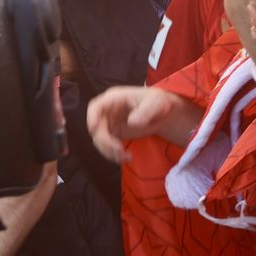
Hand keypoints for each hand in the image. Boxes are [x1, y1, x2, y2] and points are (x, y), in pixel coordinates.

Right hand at [86, 86, 200, 162]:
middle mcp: (108, 111)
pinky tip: (126, 157)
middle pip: (96, 128)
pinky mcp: (113, 134)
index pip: (96, 107)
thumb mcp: (156, 103)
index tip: (94, 130)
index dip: (91, 117)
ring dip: (109, 151)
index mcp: (114, 98)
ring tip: (125, 156)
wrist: (164, 114)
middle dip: (105, 142)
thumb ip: (145, 111)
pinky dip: (113, 154)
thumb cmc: (158, 102)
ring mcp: (109, 123)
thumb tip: (132, 122)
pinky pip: (106, 146)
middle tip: (119, 151)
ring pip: (99, 140)